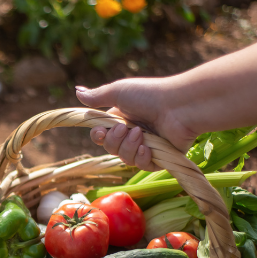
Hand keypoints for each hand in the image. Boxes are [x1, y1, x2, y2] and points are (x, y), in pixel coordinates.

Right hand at [75, 78, 198, 171]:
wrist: (179, 106)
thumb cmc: (150, 95)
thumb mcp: (119, 92)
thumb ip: (97, 96)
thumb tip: (77, 91)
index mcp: (122, 119)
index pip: (101, 135)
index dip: (98, 136)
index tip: (100, 132)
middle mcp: (133, 133)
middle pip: (110, 149)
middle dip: (114, 141)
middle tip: (125, 129)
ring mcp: (146, 146)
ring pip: (125, 159)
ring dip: (129, 148)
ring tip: (141, 134)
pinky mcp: (160, 158)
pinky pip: (142, 166)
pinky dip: (142, 158)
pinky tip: (147, 149)